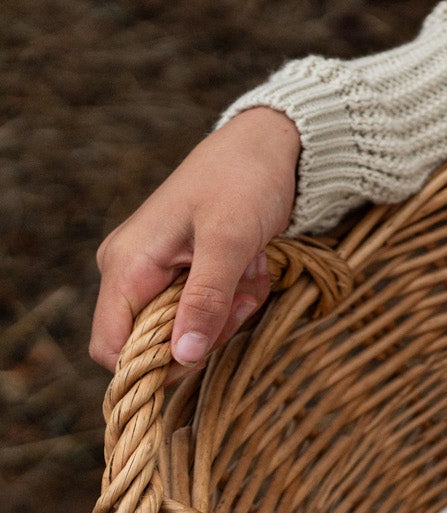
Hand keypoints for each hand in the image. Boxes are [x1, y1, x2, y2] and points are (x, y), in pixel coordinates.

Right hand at [91, 106, 301, 371]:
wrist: (268, 147)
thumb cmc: (244, 183)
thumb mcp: (230, 243)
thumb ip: (206, 300)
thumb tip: (182, 358)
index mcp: (127, 266)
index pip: (113, 349)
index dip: (156, 365)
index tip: (206, 349)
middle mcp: (131, 272)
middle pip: (161, 342)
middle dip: (211, 327)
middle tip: (244, 293)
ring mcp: (158, 271)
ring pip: (192, 325)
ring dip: (232, 308)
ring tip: (252, 270)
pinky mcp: (186, 269)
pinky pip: (210, 305)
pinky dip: (238, 293)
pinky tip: (254, 265)